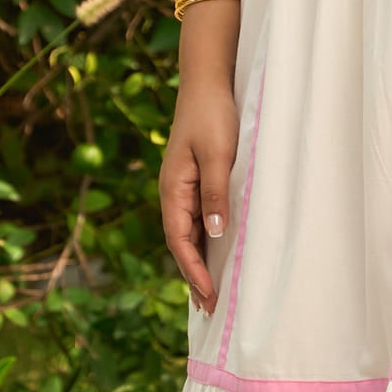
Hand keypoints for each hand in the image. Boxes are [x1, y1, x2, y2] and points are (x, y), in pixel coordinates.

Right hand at [160, 77, 238, 311]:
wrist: (208, 82)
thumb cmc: (212, 115)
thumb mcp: (217, 154)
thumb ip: (215, 192)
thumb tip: (215, 233)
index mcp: (173, 189)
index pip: (179, 240)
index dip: (193, 270)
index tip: (208, 294)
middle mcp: (175, 193)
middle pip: (182, 243)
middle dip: (194, 276)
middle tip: (210, 309)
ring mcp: (184, 188)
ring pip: (190, 234)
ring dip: (199, 263)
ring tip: (211, 294)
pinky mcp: (197, 181)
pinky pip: (199, 220)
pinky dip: (206, 243)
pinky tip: (218, 255)